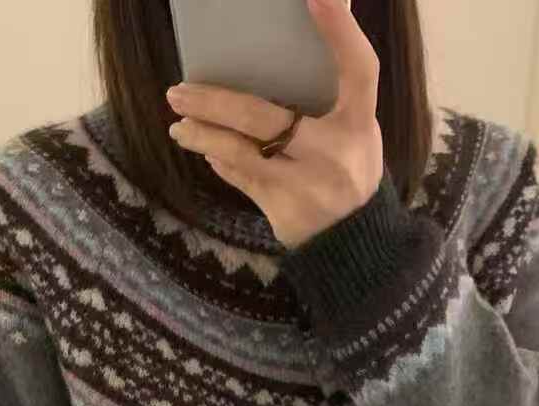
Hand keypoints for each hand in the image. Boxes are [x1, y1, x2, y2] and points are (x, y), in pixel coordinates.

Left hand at [165, 0, 383, 248]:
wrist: (354, 242)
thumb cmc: (349, 169)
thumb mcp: (355, 130)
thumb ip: (334, 92)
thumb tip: (304, 30)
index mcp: (360, 124)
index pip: (358, 69)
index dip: (339, 32)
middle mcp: (335, 154)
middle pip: (265, 116)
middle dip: (215, 101)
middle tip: (179, 89)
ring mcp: (308, 186)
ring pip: (241, 152)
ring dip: (203, 135)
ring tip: (178, 123)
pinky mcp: (285, 211)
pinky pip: (242, 177)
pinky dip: (221, 160)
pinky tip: (203, 148)